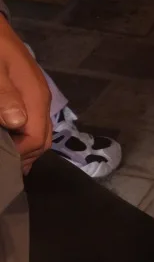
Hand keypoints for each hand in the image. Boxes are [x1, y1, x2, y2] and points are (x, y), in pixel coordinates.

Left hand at [0, 16, 51, 171]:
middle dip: (25, 157)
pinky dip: (23, 136)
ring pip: (38, 131)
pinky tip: (10, 140)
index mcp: (35, 97)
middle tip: (5, 169)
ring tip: (8, 160)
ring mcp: (36, 96)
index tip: (2, 163)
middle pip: (42, 139)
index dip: (19, 154)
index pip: (35, 137)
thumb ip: (4, 95)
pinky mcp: (27, 93)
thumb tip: (16, 123)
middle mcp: (41, 100)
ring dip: (25, 149)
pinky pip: (31, 122)